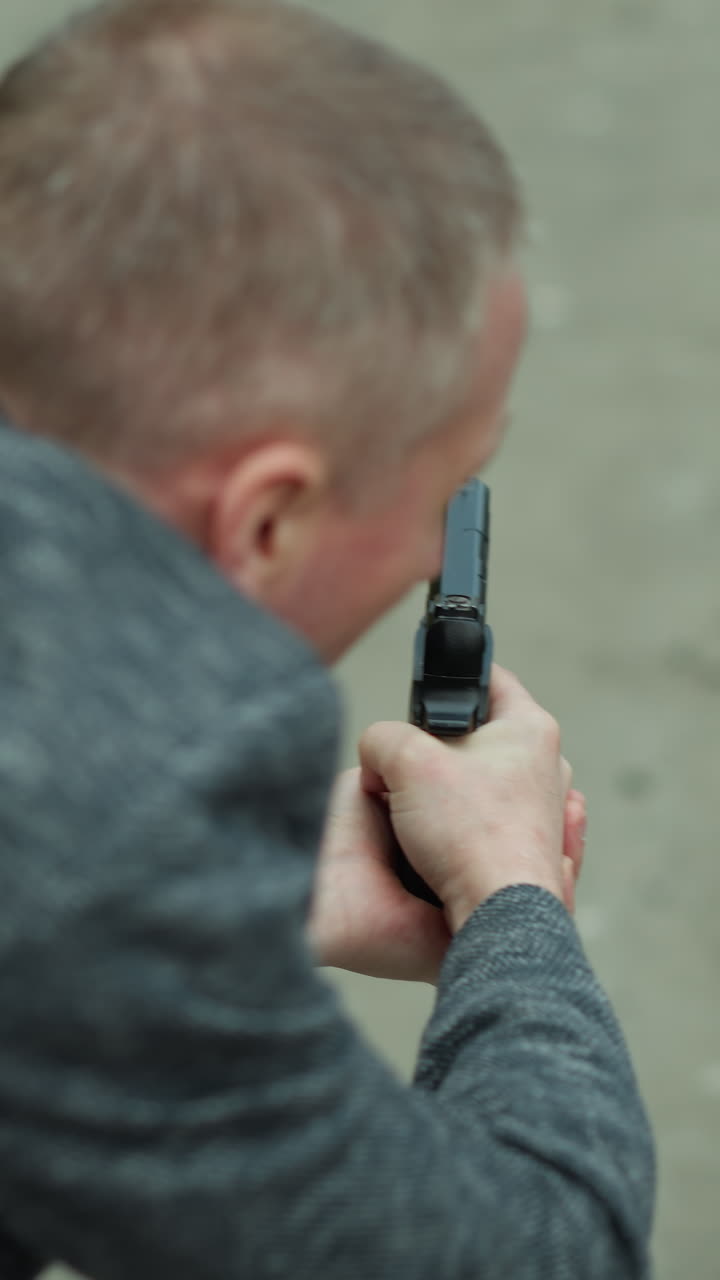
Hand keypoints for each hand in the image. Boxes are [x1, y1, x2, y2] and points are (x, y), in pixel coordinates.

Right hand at [308, 667, 587, 978]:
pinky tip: (440, 844)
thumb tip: (378, 752)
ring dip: (447, 794)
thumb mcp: (404, 763)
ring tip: (422, 813)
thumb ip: (381, 739)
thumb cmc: (469, 835)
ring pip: (480, 783)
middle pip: (479, 735)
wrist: (496, 915)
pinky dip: (460, 829)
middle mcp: (545, 766)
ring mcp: (542, 811)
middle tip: (410, 763)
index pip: (493, 679)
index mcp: (529, 728)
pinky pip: (485, 824)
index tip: (429, 685)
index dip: (455, 675)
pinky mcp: (529, 850)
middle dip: (439, 747)